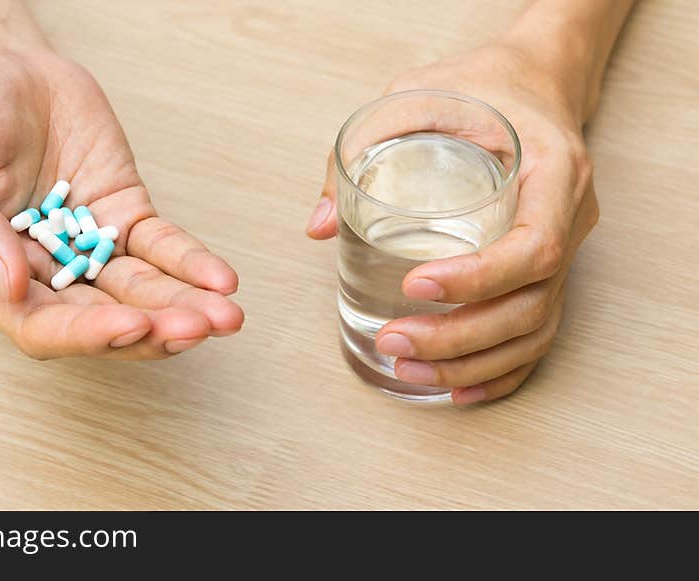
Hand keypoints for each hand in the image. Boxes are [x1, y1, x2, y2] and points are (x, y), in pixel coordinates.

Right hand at [0, 48, 242, 358]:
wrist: (4, 69)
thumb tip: (9, 284)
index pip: (41, 327)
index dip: (87, 335)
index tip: (132, 325)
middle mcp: (46, 276)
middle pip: (104, 319)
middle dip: (153, 329)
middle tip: (196, 327)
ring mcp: (91, 249)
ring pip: (143, 292)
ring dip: (184, 307)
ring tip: (226, 316)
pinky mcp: (126, 219)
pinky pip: (162, 248)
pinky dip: (192, 264)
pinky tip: (222, 280)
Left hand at [307, 44, 597, 403]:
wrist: (530, 85)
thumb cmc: (477, 89)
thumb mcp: (415, 93)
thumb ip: (364, 146)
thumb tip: (319, 225)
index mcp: (554, 170)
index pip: (531, 245)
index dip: (477, 279)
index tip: (413, 284)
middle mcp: (570, 217)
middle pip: (531, 303)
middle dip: (460, 337)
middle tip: (394, 341)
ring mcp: (565, 249)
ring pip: (535, 330)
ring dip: (472, 363)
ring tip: (408, 369)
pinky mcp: (548, 271)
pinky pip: (537, 334)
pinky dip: (500, 371)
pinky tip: (456, 387)